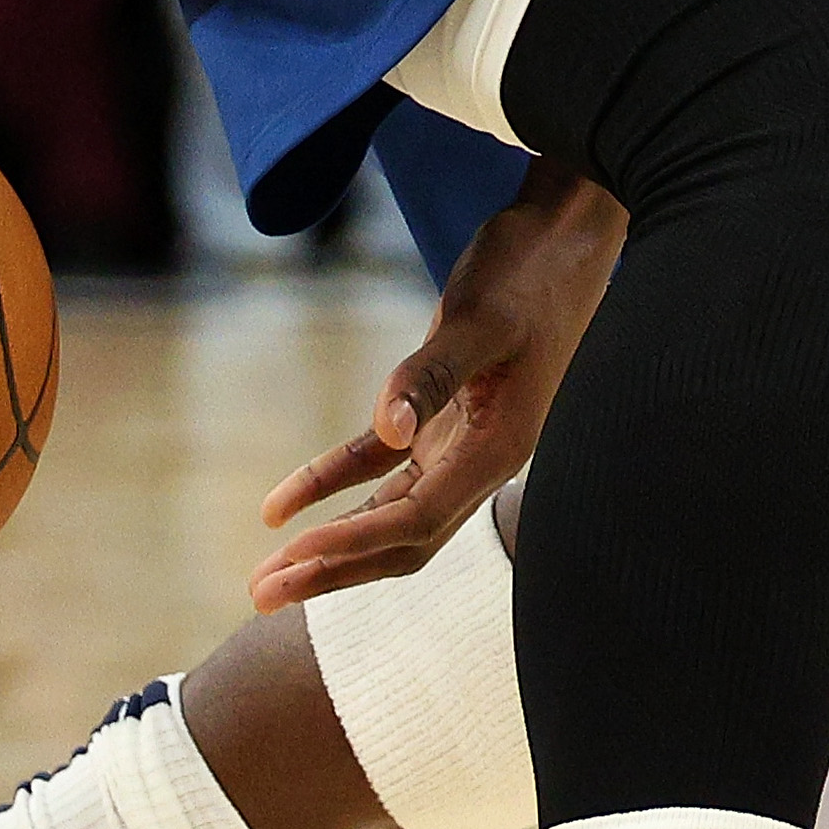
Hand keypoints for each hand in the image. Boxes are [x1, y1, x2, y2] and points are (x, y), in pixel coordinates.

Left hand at [254, 168, 626, 604]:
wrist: (566, 233)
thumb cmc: (531, 269)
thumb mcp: (479, 317)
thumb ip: (431, 376)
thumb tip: (388, 431)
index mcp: (500, 446)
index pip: (417, 518)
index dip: (353, 543)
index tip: (292, 558)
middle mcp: (484, 458)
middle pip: (402, 537)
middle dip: (334, 570)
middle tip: (262, 595)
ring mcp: (463, 440)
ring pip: (389, 512)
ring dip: (331, 543)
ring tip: (266, 575)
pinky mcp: (443, 414)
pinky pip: (379, 462)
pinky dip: (333, 482)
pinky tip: (281, 504)